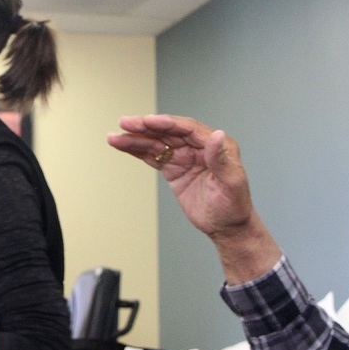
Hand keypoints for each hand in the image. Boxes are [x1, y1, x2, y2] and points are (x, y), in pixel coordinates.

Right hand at [107, 114, 280, 282]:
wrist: (227, 227)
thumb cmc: (235, 206)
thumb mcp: (232, 183)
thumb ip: (221, 159)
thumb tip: (216, 134)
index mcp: (217, 144)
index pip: (188, 129)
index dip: (167, 124)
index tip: (148, 121)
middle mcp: (199, 146)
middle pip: (169, 132)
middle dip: (146, 127)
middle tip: (124, 123)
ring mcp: (185, 157)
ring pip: (158, 143)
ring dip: (136, 139)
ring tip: (114, 137)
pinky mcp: (174, 169)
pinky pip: (154, 157)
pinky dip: (138, 151)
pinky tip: (122, 145)